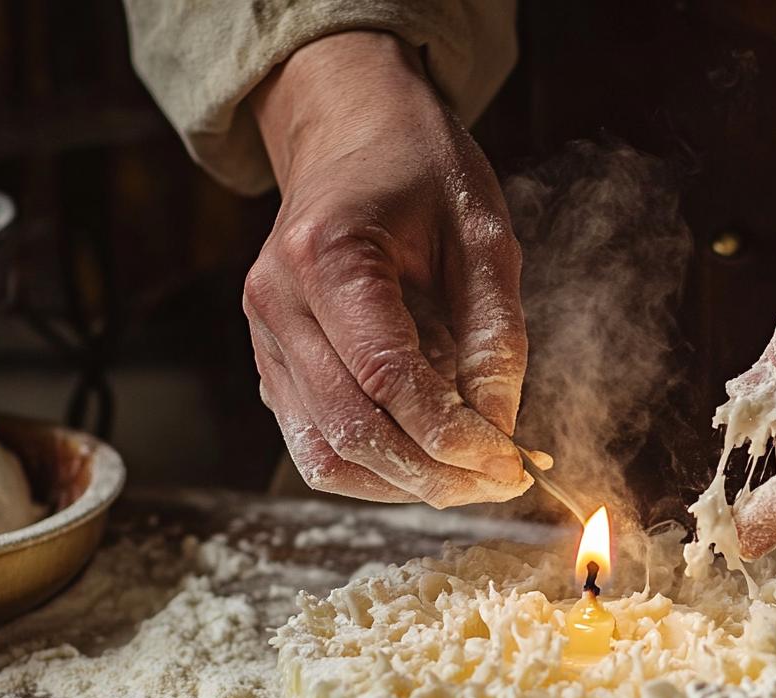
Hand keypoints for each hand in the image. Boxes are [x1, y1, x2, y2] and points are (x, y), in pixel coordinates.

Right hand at [245, 31, 527, 506]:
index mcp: (327, 255)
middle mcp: (277, 302)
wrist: (350, 134)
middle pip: (352, 429)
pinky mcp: (271, 362)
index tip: (512, 464)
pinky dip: (373, 468)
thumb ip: (494, 333)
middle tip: (501, 484)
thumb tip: (501, 428)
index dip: (453, 436)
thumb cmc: (421, 170)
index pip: (388, 378)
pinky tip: (426, 461)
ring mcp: (264, 336)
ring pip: (326, 452)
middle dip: (434, 473)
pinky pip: (314, 442)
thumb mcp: (483, 235)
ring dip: (403, 484)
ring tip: (471, 480)